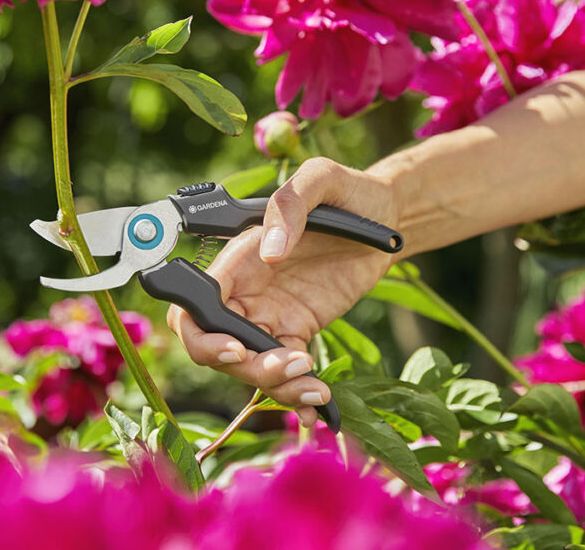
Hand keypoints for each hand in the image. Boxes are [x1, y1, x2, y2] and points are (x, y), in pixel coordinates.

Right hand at [166, 158, 398, 426]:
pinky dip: (295, 395)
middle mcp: (245, 290)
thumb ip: (290, 205)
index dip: (202, 334)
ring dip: (275, 386)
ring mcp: (269, 314)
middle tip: (290, 367)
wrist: (389, 218)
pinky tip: (318, 406)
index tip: (236, 348)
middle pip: (215, 345)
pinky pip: (284, 371)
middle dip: (244, 368)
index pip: (194, 303)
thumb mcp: (321, 179)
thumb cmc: (350, 193)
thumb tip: (270, 252)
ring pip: (249, 366)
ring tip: (315, 388)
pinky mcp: (297, 331)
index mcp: (239, 257)